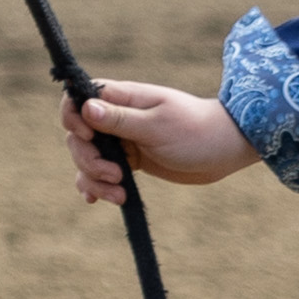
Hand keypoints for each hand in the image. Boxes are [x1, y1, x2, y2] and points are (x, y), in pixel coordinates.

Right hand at [66, 80, 255, 202]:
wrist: (225, 150)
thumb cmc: (196, 131)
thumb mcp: (157, 125)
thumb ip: (119, 119)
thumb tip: (86, 108)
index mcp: (122, 99)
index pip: (78, 99)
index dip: (73, 119)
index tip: (90, 138)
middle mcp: (116, 118)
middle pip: (77, 136)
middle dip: (88, 159)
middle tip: (115, 175)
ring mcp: (121, 141)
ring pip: (87, 158)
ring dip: (93, 178)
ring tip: (118, 193)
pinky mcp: (129, 161)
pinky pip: (100, 173)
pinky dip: (94, 186)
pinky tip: (96, 199)